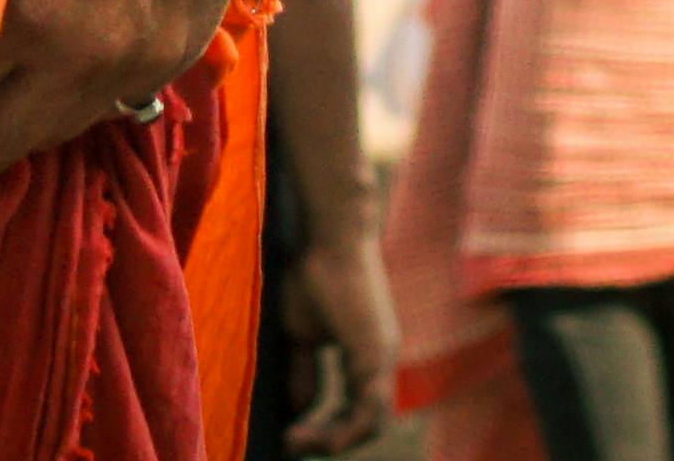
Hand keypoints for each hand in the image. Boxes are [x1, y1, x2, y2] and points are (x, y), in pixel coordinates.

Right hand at [281, 209, 400, 449]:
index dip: (326, 429)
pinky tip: (308, 430)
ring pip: (370, 424)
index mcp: (367, 358)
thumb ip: (302, 373)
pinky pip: (368, 411)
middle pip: (365, 425)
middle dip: (328, 440)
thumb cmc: (312, 272)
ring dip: (333, 439)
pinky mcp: (376, 353)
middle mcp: (381, 363)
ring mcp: (383, 358)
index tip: (290, 437)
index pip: (355, 411)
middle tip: (292, 444)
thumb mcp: (300, 332)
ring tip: (295, 440)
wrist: (328, 233)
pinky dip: (342, 429)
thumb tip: (295, 413)